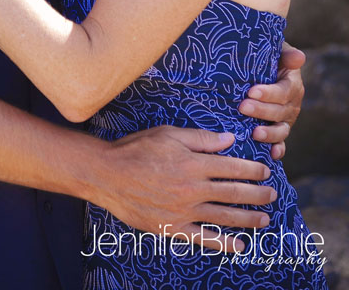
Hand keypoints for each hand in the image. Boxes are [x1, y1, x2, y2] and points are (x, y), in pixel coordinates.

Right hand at [92, 126, 273, 252]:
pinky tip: (239, 245)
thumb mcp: (168, 134)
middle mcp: (193, 189)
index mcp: (193, 163)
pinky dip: (224, 244)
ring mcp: (184, 211)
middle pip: (234, 193)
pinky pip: (204, 239)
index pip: (232, 167)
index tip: (265, 170)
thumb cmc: (136, 149)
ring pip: (224, 217)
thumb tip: (229, 139)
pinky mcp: (173, 228)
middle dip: (257, 194)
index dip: (252, 169)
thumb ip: (201, 139)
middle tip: (272, 194)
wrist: (107, 174)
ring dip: (248, 218)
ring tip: (265, 219)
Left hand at [239, 41, 305, 159]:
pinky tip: (270, 154)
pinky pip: (280, 144)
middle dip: (261, 111)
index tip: (251, 91)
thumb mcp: (277, 52)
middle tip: (242, 107)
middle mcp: (291, 105)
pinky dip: (277, 150)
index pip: (283, 91)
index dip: (269, 93)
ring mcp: (285, 120)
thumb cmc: (266, 59)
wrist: (262, 70)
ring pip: (280, 130)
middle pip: (279, 112)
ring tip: (254, 133)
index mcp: (292, 85)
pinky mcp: (277, 131)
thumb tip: (299, 58)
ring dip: (269, 134)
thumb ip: (287, 55)